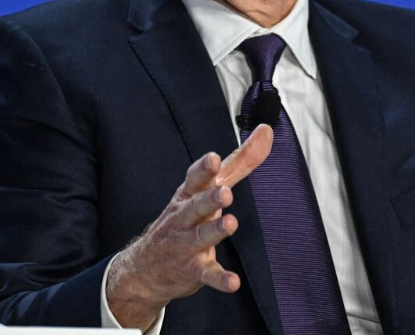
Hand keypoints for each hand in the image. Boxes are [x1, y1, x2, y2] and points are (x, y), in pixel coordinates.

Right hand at [106, 124, 273, 329]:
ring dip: (214, 231)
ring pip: (200, 236)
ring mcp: (186, 244)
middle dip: (209, 198)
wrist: (147, 265)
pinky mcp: (193, 269)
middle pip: (196, 205)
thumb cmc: (186, 217)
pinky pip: (207, 274)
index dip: (203, 169)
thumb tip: (266, 132)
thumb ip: (240, 161)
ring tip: (230, 224)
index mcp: (189, 194)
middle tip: (225, 193)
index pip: (195, 178)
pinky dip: (219, 279)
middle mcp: (186, 217)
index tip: (213, 158)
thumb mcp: (209, 187)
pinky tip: (233, 282)